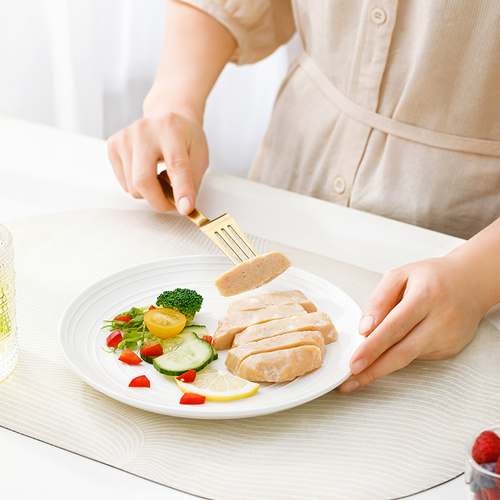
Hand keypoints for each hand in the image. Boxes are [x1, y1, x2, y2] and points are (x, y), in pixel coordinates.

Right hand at [107, 109, 208, 213]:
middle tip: (172, 203)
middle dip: (159, 201)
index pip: (176, 165)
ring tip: (161, 178)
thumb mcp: (199, 155)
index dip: (181, 191)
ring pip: (132, 187)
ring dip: (149, 193)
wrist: (168, 114)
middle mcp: (144, 130)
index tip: (185, 208)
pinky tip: (147, 171)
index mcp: (171, 129)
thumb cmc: (184, 136)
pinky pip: (124, 183)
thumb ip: (193, 181)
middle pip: (143, 180)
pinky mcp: (113, 145)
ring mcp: (125, 137)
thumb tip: (184, 206)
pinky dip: (137, 186)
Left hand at [339, 255, 487, 391]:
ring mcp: (448, 337)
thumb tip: (364, 328)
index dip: (372, 348)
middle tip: (350, 381)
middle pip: (403, 352)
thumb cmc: (431, 277)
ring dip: (381, 366)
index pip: (395, 327)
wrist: (470, 282)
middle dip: (374, 369)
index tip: (354, 363)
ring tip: (360, 370)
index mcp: (426, 296)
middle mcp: (441, 319)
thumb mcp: (399, 276)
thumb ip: (379, 300)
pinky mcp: (451, 349)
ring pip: (408, 358)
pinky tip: (394, 346)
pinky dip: (399, 355)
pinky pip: (417, 356)